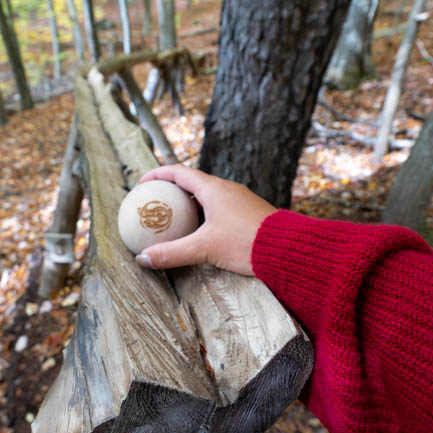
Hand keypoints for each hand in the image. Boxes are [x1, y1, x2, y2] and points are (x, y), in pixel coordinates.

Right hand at [134, 165, 275, 275]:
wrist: (289, 249)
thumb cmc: (246, 243)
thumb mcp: (204, 249)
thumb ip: (172, 253)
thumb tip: (143, 259)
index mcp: (213, 188)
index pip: (179, 172)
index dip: (158, 175)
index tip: (143, 184)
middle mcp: (227, 189)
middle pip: (193, 183)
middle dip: (173, 191)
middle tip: (157, 204)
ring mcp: (241, 200)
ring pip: (209, 196)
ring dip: (190, 204)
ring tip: (176, 220)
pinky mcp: (250, 213)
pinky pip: (221, 208)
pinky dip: (206, 215)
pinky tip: (203, 233)